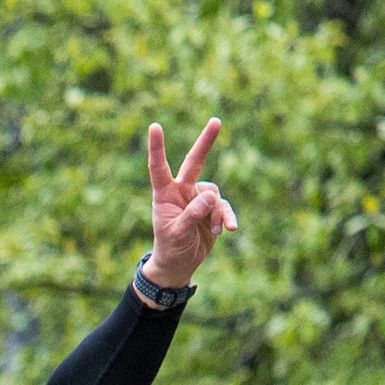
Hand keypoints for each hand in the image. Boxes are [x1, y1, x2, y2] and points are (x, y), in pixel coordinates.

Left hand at [145, 118, 237, 288]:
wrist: (180, 264)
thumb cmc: (170, 247)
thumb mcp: (177, 233)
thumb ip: (192, 214)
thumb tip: (211, 196)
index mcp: (165, 194)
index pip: (159, 167)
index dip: (157, 148)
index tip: (155, 126)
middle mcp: (182, 191)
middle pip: (195, 162)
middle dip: (206, 142)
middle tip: (216, 121)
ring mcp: (198, 198)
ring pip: (214, 194)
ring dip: (216, 212)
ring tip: (212, 230)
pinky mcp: (212, 209)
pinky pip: (224, 207)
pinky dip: (227, 217)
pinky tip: (229, 229)